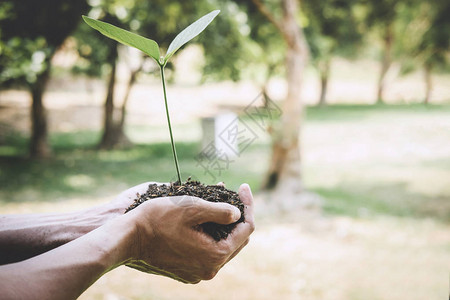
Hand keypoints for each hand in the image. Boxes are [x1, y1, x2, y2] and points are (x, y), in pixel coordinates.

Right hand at [122, 183, 254, 282]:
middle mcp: (209, 269)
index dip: (248, 205)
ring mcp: (197, 272)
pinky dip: (212, 234)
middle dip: (239, 215)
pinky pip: (208, 251)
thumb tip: (237, 213)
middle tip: (236, 194)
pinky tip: (206, 218)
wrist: (127, 239)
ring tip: (222, 201)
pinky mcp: (187, 270)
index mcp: (215, 255)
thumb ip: (221, 211)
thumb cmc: (157, 220)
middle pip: (237, 240)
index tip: (244, 187)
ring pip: (223, 246)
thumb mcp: (192, 208)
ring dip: (225, 224)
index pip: (246, 229)